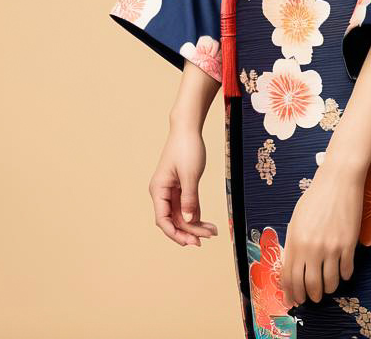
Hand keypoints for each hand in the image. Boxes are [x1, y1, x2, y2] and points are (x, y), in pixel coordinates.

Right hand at [149, 122, 219, 245]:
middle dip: (189, 231)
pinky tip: (208, 223)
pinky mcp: (181, 186)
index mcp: (158, 190)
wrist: (188, 128)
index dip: (175, 234)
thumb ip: (190, 198)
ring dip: (195, 224)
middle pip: (174, 220)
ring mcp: (172, 190)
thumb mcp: (190, 174)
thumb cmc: (186, 147)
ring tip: (212, 232)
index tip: (190, 242)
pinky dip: (197, 214)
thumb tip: (190, 220)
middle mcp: (162, 192)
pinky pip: (187, 206)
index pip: (163, 220)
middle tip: (206, 239)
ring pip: (182, 214)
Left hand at [280, 158, 364, 306]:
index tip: (294, 300)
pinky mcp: (348, 244)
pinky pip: (346, 271)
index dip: (292, 292)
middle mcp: (311, 248)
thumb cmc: (316, 197)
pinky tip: (342, 273)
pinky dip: (344, 276)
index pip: (290, 277)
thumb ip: (293, 243)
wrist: (338, 180)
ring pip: (329, 283)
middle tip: (312, 298)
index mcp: (295, 241)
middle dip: (310, 296)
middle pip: (309, 285)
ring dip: (328, 289)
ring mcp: (331, 247)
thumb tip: (291, 267)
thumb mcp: (297, 219)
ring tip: (328, 288)